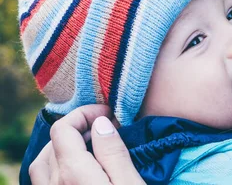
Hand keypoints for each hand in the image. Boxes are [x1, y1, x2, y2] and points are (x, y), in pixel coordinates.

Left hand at [29, 105, 144, 184]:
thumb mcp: (130, 183)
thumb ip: (114, 153)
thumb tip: (101, 123)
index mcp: (73, 172)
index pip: (63, 128)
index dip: (85, 113)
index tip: (109, 114)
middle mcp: (54, 184)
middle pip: (51, 143)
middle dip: (76, 128)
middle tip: (105, 130)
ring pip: (43, 164)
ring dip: (62, 148)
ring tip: (89, 147)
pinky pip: (44, 181)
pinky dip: (57, 167)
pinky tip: (79, 170)